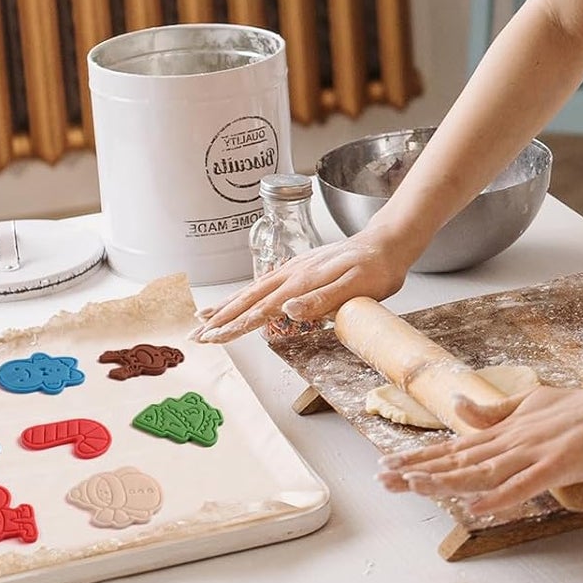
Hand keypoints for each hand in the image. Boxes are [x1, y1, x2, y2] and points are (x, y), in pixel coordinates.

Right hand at [194, 224, 410, 342]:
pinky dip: (245, 293)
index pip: (261, 309)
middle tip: (195, 336)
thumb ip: (322, 301)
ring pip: (252, 290)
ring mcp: (294, 269)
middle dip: (219, 319)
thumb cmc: (377, 269)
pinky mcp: (299, 268)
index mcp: (303, 283)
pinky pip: (264, 283)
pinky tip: (238, 298)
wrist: (388, 243)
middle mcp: (292, 274)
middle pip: (248, 300)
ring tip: (203, 319)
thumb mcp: (356, 288)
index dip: (234, 326)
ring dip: (226, 306)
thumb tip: (287, 311)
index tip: (213, 339)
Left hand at [375, 383, 582, 513]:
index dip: (421, 457)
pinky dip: (499, 497)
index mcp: (508, 428)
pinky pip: (523, 485)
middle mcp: (514, 438)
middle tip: (383, 480)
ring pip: (483, 470)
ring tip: (415, 489)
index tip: (389, 466)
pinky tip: (476, 509)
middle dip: (420, 470)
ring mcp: (535, 451)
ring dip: (448, 481)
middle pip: (460, 458)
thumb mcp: (534, 402)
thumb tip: (460, 405)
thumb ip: (496, 411)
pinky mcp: (558, 463)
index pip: (456, 446)